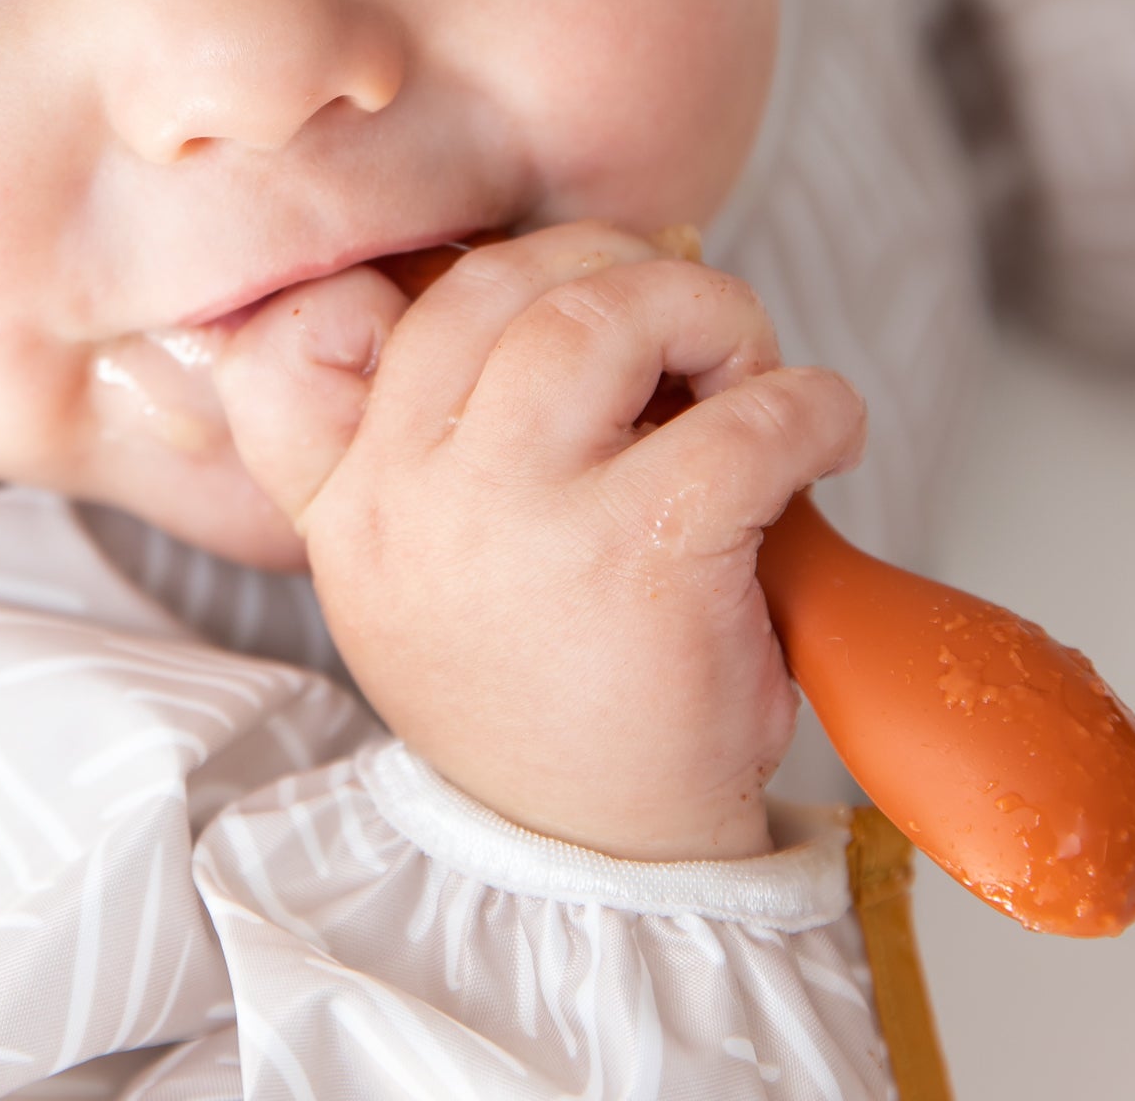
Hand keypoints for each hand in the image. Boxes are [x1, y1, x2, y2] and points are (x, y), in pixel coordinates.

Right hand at [214, 223, 865, 860]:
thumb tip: (590, 294)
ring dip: (701, 308)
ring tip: (741, 368)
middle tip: (679, 322)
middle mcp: (410, 496)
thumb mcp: (425, 583)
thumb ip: (440, 454)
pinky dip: (808, 403)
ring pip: (601, 312)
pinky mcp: (642, 553)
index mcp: (352, 501)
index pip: (312, 331)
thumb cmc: (540, 700)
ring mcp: (518, 520)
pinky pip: (743, 419)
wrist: (599, 869)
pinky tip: (822, 433)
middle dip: (612, 266)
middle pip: (499, 282)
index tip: (521, 288)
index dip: (422, 273)